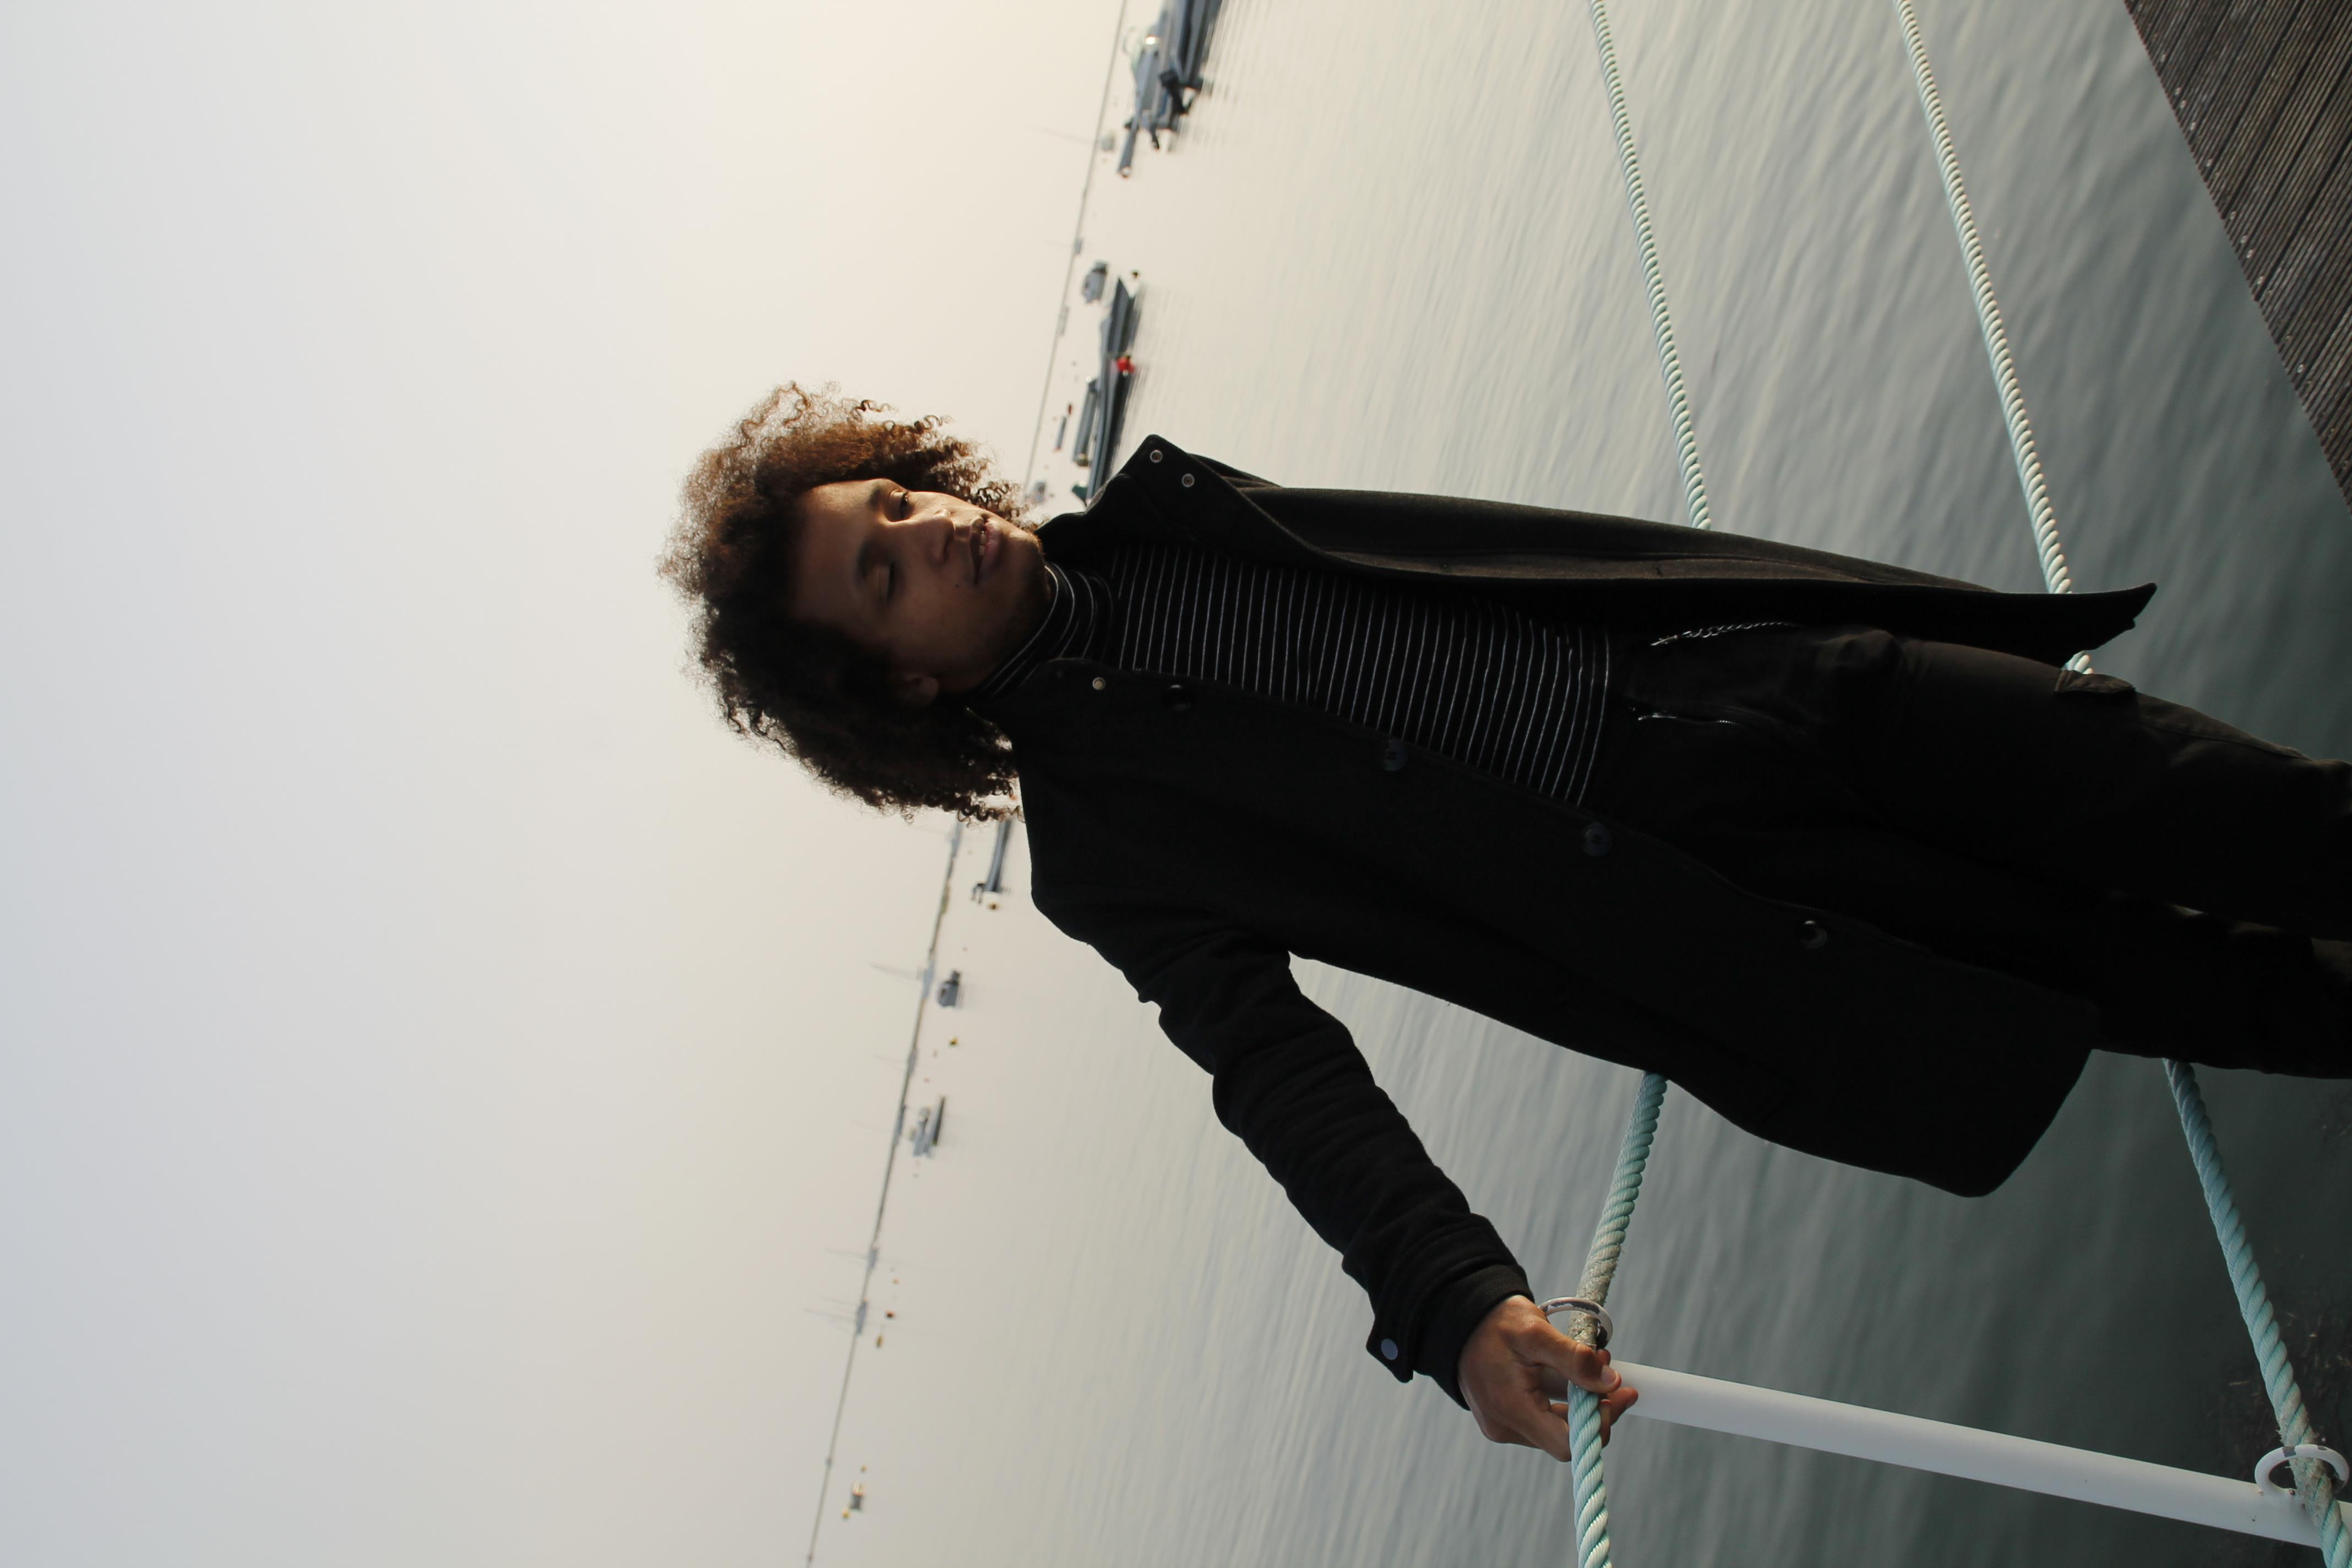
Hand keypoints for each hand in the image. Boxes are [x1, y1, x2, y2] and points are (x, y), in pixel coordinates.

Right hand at [1458, 1295, 1636, 1459]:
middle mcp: (1504, 1427)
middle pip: (1564, 1438)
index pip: (1568, 1444)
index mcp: (1511, 1410)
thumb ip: (1574, 1359)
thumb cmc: (1495, 1322)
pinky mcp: (1501, 1417)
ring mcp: (1500, 1425)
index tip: (1621, 1394)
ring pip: (1554, 1428)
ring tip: (1592, 1366)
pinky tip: (1568, 1376)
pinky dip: (1560, 1401)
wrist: (1456, 1317)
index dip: (1601, 1424)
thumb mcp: (1535, 1333)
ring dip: (1579, 1403)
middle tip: (1611, 1375)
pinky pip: (1540, 1419)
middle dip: (1594, 1409)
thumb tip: (1611, 1383)